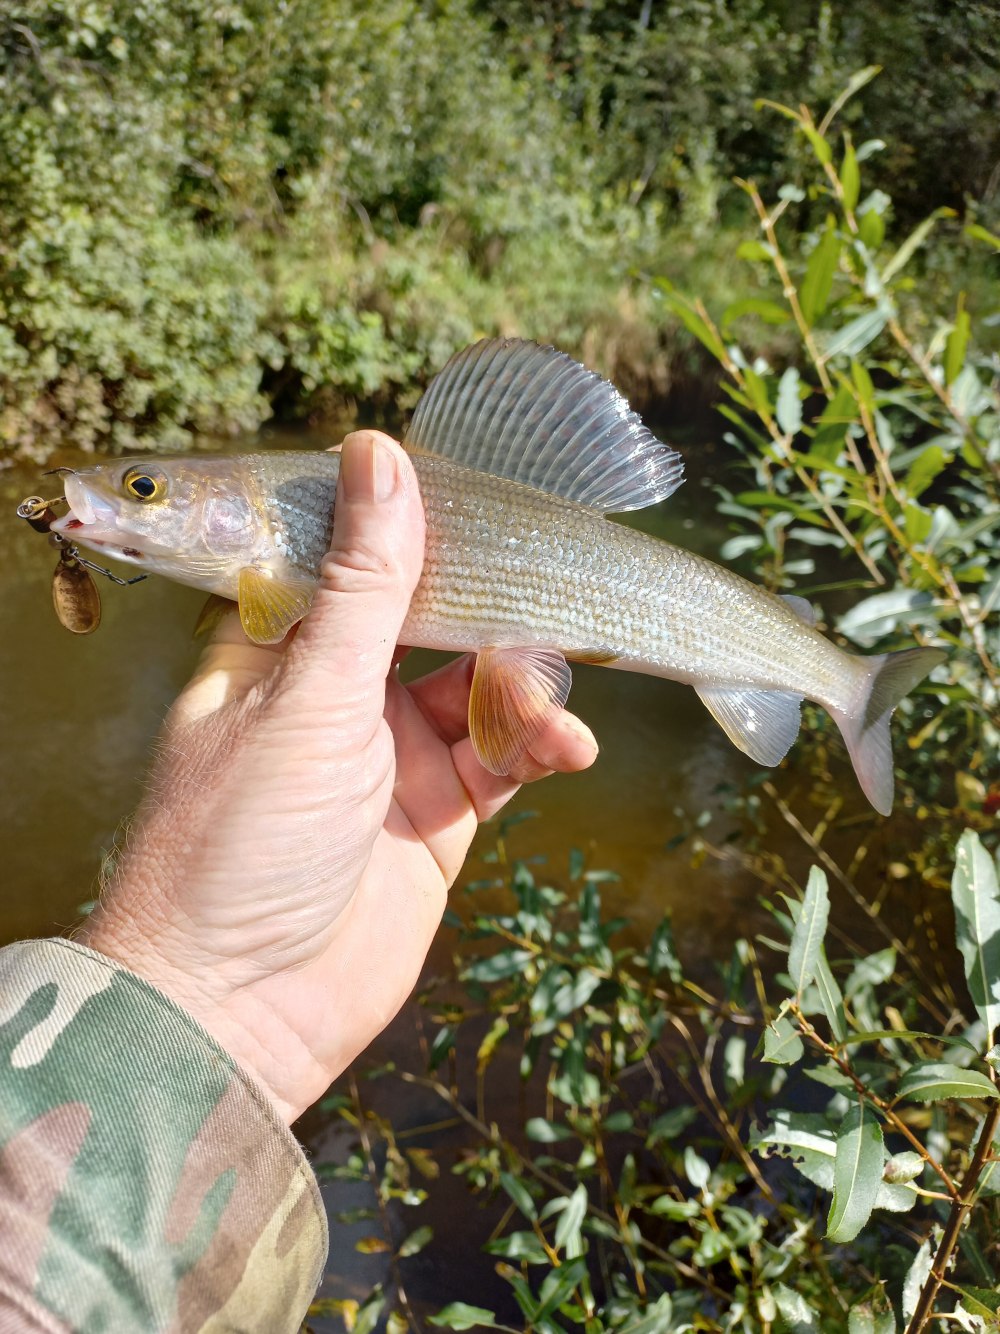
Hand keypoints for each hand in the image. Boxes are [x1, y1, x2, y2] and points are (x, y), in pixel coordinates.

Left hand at [79, 432, 597, 1122]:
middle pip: (433, 621)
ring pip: (480, 688)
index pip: (352, 558)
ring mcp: (390, 756)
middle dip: (493, 611)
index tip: (483, 497)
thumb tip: (379, 454)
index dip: (414, 525)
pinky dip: (540, 745)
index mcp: (278, 648)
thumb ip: (364, 585)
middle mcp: (335, 694)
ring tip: (544, 712)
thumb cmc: (239, 843)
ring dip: (524, 688)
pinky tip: (565, 747)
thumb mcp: (309, 698)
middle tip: (551, 596)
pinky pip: (504, 760)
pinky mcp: (439, 817)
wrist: (243, 1013)